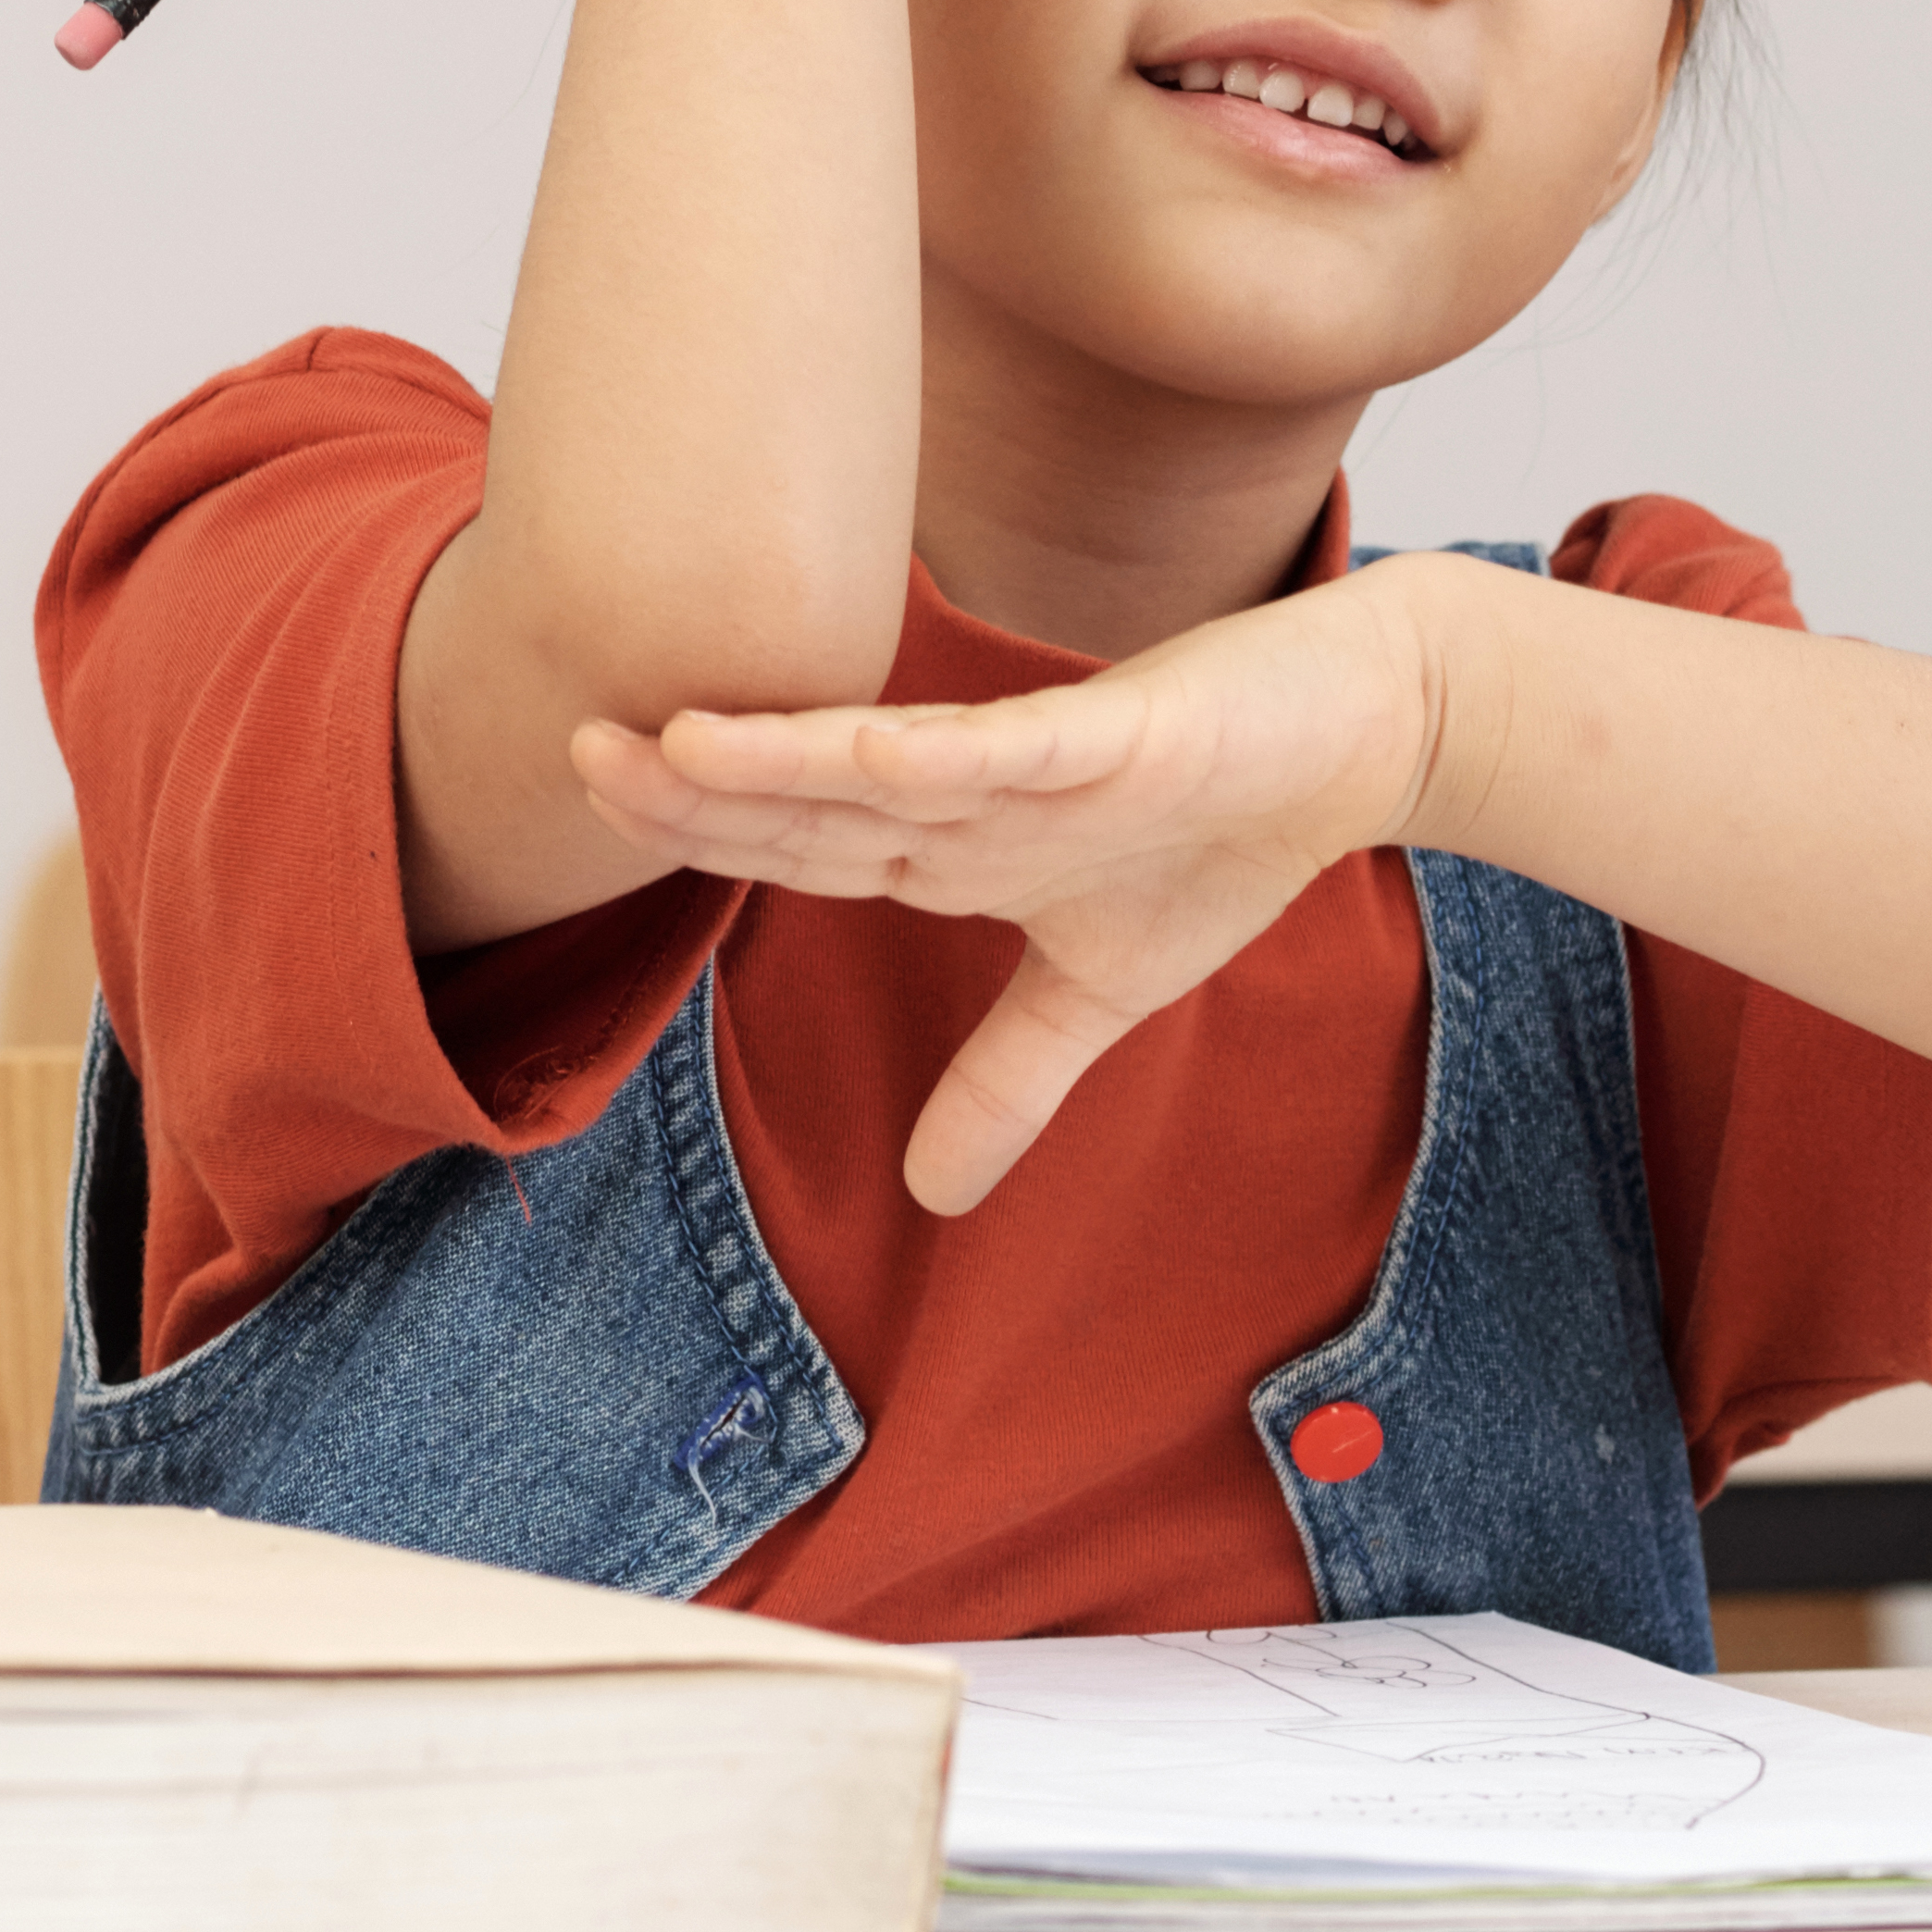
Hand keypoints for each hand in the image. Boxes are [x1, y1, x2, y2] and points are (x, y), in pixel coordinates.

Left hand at [569, 575, 1445, 1216]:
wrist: (1355, 730)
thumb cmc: (1218, 834)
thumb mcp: (1100, 992)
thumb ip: (1007, 1081)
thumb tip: (929, 1201)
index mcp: (951, 845)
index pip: (800, 846)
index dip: (701, 833)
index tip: (591, 812)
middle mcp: (975, 793)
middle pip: (813, 800)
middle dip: (698, 786)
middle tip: (576, 755)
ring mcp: (1046, 759)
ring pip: (896, 762)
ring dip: (792, 756)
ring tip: (682, 743)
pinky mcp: (1132, 734)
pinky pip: (1029, 748)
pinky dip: (957, 751)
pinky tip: (875, 754)